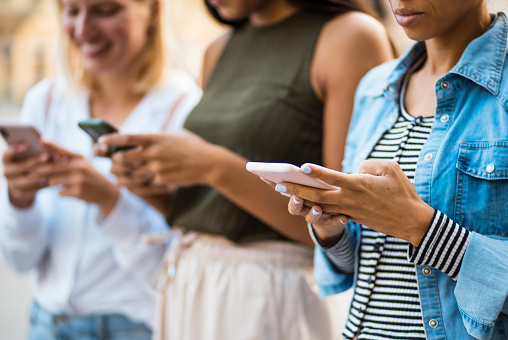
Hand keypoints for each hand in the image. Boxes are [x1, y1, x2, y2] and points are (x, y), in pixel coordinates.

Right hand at [2, 143, 52, 207]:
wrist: (23, 177)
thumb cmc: (28, 158)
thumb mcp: (28, 151)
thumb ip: (33, 147)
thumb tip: (44, 142)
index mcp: (6, 158)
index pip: (8, 153)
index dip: (16, 149)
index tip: (27, 144)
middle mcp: (6, 171)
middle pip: (19, 167)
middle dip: (34, 161)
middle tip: (47, 155)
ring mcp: (12, 183)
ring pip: (28, 179)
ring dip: (42, 173)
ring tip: (54, 167)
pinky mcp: (21, 192)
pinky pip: (34, 188)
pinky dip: (44, 182)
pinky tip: (55, 177)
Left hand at [34, 142, 119, 215]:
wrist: (106, 192)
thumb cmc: (89, 176)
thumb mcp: (82, 164)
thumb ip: (65, 160)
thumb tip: (44, 157)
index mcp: (79, 157)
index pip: (62, 150)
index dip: (51, 145)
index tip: (41, 140)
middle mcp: (80, 166)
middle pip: (53, 167)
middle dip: (39, 170)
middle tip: (28, 172)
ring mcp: (79, 179)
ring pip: (54, 180)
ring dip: (48, 183)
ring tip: (45, 183)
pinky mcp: (78, 191)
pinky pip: (60, 192)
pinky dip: (60, 192)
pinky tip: (64, 191)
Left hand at [97, 130, 220, 188]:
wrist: (209, 163)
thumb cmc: (194, 146)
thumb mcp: (176, 135)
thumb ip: (159, 137)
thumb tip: (145, 139)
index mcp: (156, 138)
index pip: (126, 138)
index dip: (111, 140)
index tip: (101, 140)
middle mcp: (154, 152)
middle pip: (123, 158)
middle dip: (115, 160)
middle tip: (112, 161)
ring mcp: (157, 168)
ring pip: (131, 173)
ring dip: (122, 175)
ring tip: (117, 175)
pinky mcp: (162, 180)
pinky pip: (143, 184)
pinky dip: (135, 185)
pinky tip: (130, 185)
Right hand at [261, 177, 348, 246]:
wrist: (330, 222)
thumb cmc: (318, 198)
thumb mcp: (310, 188)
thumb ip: (303, 181)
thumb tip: (301, 167)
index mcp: (298, 198)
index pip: (284, 192)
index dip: (278, 189)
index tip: (278, 184)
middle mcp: (304, 210)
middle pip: (295, 209)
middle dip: (295, 203)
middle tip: (297, 198)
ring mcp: (317, 218)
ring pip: (311, 217)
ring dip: (314, 213)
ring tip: (318, 209)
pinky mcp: (331, 222)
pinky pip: (334, 222)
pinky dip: (338, 220)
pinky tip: (344, 218)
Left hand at [274, 160, 434, 246]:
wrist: (411, 222)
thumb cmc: (403, 192)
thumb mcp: (391, 169)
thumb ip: (369, 164)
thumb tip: (355, 169)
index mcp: (358, 186)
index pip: (333, 178)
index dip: (316, 173)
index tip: (300, 167)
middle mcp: (349, 200)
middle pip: (316, 195)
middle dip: (294, 189)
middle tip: (274, 183)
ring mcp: (348, 210)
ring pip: (318, 205)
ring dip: (297, 198)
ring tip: (279, 189)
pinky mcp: (351, 216)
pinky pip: (327, 210)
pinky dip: (312, 205)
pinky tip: (299, 199)